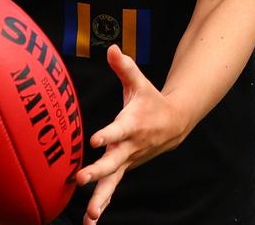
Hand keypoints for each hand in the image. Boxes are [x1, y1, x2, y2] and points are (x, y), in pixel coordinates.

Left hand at [75, 46, 185, 224]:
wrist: (173, 124)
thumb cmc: (150, 100)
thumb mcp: (139, 82)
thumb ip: (123, 66)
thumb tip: (112, 47)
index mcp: (132, 124)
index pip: (118, 130)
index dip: (107, 134)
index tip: (95, 140)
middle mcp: (129, 146)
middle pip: (113, 162)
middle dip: (97, 172)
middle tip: (80, 178)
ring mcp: (127, 161)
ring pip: (113, 182)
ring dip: (101, 199)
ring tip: (90, 215)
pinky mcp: (123, 169)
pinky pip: (112, 189)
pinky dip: (102, 204)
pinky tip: (90, 221)